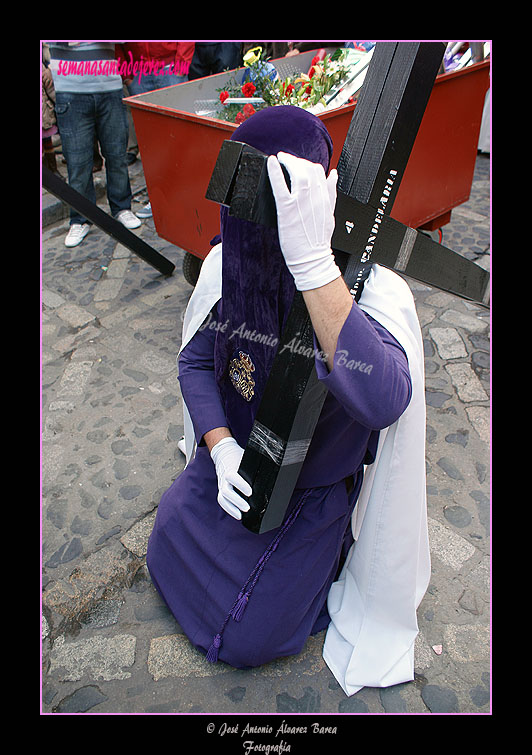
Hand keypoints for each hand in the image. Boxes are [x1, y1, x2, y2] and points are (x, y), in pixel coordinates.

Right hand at [210, 436, 251, 519]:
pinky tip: (237, 515)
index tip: (250, 492)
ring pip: (222, 498)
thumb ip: (254, 465)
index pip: (232, 477)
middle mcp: (224, 478)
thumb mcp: (246, 458)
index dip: (240, 485)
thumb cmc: (238, 456)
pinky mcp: (221, 490)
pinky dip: (229, 509)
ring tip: (240, 516)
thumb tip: (272, 469)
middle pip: (226, 492)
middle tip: (247, 508)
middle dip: (237, 501)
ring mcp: (221, 485)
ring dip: (231, 508)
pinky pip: (222, 500)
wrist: (224, 453)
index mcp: (230, 469)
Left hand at [267, 151, 340, 290]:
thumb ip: (331, 193)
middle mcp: (315, 198)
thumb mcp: (330, 214)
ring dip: (288, 162)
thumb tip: (333, 175)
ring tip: (281, 159)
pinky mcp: (287, 210)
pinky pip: (281, 186)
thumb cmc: (318, 242)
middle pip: (307, 169)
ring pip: (297, 173)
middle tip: (287, 159)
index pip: (318, 172)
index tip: (300, 164)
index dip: (308, 164)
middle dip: (297, 161)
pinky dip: (275, 172)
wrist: (312, 260)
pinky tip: (272, 163)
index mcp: (325, 199)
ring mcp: (301, 203)